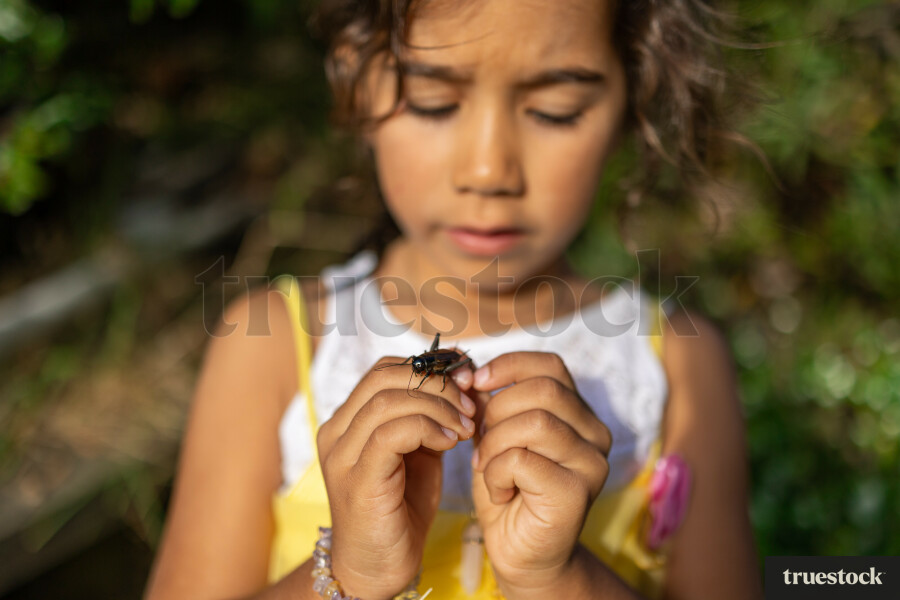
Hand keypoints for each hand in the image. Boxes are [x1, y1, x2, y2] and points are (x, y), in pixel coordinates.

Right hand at [316, 357, 476, 599]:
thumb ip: (430, 419)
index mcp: (348, 420)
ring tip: (465, 426)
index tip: (466, 379)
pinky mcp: (357, 479)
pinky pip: (391, 434)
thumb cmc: (401, 510)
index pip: (386, 369)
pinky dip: (427, 429)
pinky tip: (450, 443)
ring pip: (389, 400)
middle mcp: (337, 431)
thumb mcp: (420, 454)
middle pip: (386, 376)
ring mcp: (342, 454)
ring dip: (438, 407)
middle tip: (469, 403)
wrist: (378, 567)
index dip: (429, 367)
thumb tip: (463, 383)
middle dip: (437, 383)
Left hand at [467, 352, 611, 597]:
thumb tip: (467, 371)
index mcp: (579, 413)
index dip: (509, 366)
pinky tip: (500, 491)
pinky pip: (523, 460)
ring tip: (488, 468)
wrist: (521, 553)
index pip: (550, 366)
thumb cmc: (509, 490)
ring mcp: (591, 463)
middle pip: (543, 390)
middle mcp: (595, 433)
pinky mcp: (576, 493)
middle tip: (480, 441)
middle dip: (497, 411)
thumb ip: (489, 401)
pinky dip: (497, 473)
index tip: (476, 383)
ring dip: (495, 444)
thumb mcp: (495, 435)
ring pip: (535, 422)